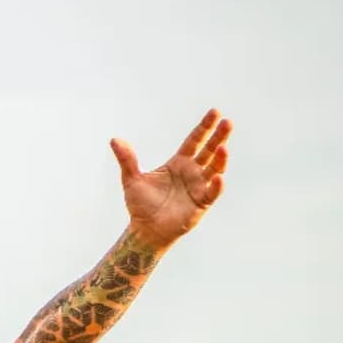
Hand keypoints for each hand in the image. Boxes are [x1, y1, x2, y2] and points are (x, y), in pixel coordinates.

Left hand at [111, 108, 232, 248]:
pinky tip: (218, 177)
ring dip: (220, 159)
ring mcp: (199, 186)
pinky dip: (216, 185)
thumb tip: (114, 139)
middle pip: (209, 150)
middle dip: (219, 136)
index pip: (195, 140)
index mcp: (178, 163)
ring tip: (223, 148)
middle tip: (228, 122)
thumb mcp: (131, 179)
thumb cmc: (140, 205)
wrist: (146, 230)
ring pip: (214, 169)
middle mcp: (192, 172)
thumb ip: (127, 159)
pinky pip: (212, 192)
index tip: (215, 112)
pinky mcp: (201, 203)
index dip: (204, 127)